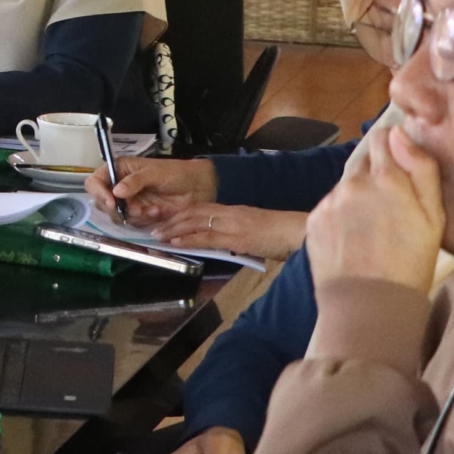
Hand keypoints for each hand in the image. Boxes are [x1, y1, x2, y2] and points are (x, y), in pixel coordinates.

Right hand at [86, 156, 216, 225]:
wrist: (197, 188)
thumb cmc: (177, 173)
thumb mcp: (155, 172)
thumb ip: (135, 181)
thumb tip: (117, 191)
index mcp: (120, 170)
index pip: (96, 181)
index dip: (98, 192)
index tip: (111, 202)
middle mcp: (120, 186)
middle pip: (102, 202)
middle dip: (117, 208)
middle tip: (134, 209)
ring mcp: (129, 202)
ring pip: (117, 215)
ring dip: (133, 215)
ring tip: (151, 209)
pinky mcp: (139, 215)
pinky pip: (132, 223)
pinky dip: (144, 219)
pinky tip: (157, 212)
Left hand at [141, 202, 307, 258]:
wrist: (299, 233)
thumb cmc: (282, 235)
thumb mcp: (255, 232)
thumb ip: (239, 234)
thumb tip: (228, 244)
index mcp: (234, 211)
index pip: (201, 209)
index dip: (181, 214)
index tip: (165, 219)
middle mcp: (230, 214)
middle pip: (194, 213)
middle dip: (172, 220)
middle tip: (153, 227)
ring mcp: (233, 224)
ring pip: (196, 223)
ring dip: (174, 230)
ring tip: (157, 235)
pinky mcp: (237, 237)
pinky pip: (208, 237)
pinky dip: (189, 239)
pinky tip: (176, 242)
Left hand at [305, 123, 445, 292]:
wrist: (370, 304)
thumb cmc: (412, 263)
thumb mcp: (435, 217)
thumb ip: (421, 169)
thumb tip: (399, 133)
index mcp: (386, 178)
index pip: (382, 137)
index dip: (393, 146)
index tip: (401, 162)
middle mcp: (353, 184)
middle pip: (364, 162)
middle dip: (377, 174)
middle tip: (392, 204)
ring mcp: (330, 202)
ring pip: (347, 186)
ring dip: (359, 196)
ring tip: (374, 228)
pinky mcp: (313, 220)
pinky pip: (331, 207)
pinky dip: (342, 215)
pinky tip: (355, 238)